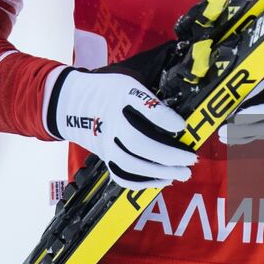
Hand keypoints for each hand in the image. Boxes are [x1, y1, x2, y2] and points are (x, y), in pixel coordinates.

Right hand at [45, 67, 196, 189]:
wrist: (72, 101)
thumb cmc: (109, 90)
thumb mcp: (129, 81)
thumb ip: (150, 97)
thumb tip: (179, 119)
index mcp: (121, 94)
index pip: (144, 107)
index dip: (164, 119)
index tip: (182, 126)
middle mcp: (112, 120)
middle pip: (138, 142)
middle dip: (168, 154)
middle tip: (191, 158)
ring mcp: (106, 142)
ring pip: (131, 164)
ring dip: (160, 172)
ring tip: (183, 173)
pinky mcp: (104, 157)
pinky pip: (123, 176)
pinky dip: (144, 182)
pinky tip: (164, 179)